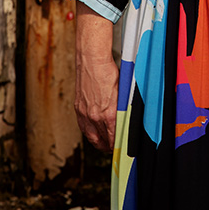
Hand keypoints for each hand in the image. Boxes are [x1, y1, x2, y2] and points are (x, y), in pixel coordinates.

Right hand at [74, 3, 118, 150]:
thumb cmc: (108, 72)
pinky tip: (93, 132)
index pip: (113, 137)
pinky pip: (83, 127)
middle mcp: (94, 116)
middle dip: (108, 146)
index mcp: (107, 113)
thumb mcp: (122, 91)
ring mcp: (84, 113)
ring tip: (104, 144)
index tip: (122, 146)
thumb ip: (124, 107)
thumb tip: (130, 117)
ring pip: (91, 136)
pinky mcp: (78, 108)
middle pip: (101, 140)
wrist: (92, 60)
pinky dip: (89, 132)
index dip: (118, 144)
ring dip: (98, 142)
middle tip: (114, 148)